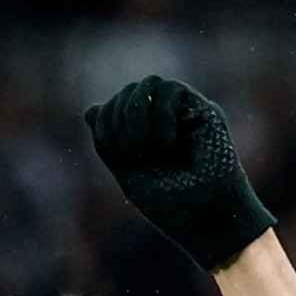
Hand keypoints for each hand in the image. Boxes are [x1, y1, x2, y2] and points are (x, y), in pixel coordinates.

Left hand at [84, 75, 275, 272]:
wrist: (204, 211)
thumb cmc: (168, 199)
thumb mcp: (127, 171)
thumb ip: (109, 142)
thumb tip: (91, 109)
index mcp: (136, 135)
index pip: (107, 110)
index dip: (105, 124)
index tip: (118, 154)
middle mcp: (157, 119)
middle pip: (125, 94)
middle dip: (120, 121)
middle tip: (135, 152)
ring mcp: (179, 112)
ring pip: (147, 84)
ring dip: (138, 113)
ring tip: (149, 145)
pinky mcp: (201, 108)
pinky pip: (170, 89)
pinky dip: (162, 113)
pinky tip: (167, 141)